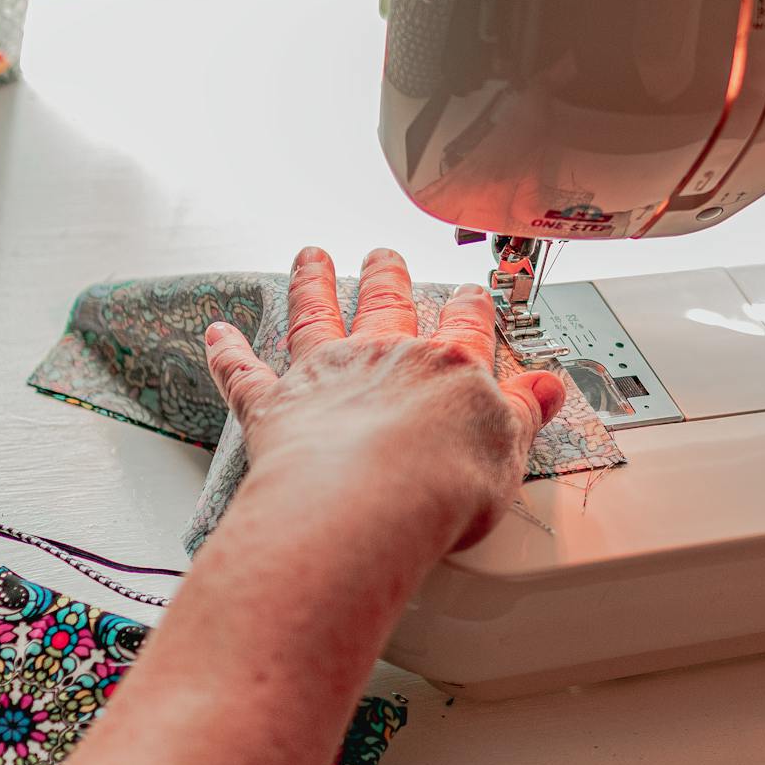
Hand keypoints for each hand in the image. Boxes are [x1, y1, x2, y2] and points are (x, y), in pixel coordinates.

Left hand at [201, 246, 566, 556]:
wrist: (368, 508)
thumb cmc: (441, 487)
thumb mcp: (510, 451)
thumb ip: (524, 414)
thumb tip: (548, 388)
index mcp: (451, 368)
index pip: (466, 326)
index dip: (470, 307)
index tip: (471, 295)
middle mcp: (385, 357)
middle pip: (387, 304)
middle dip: (387, 277)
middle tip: (384, 256)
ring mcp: (326, 376)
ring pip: (316, 316)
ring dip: (311, 284)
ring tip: (311, 257)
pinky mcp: (274, 407)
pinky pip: (243, 373)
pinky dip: (227, 352)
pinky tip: (216, 332)